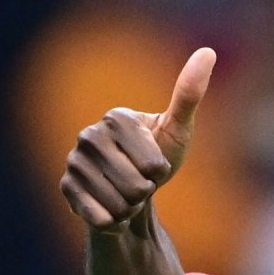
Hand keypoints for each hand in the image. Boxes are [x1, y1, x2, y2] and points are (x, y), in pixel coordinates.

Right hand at [60, 47, 216, 233]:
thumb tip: (207, 52)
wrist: (133, 194)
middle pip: (135, 186)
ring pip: (119, 204)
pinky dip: (114, 222)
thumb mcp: (178, 130)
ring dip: (131, 208)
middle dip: (146, 192)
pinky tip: (112, 210)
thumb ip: (189, 94)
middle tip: (140, 182)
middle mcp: (89, 135)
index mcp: (116, 118)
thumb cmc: (159, 158)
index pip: (153, 164)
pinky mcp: (66, 188)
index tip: (154, 164)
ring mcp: (74, 161)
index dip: (160, 171)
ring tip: (126, 195)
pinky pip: (100, 217)